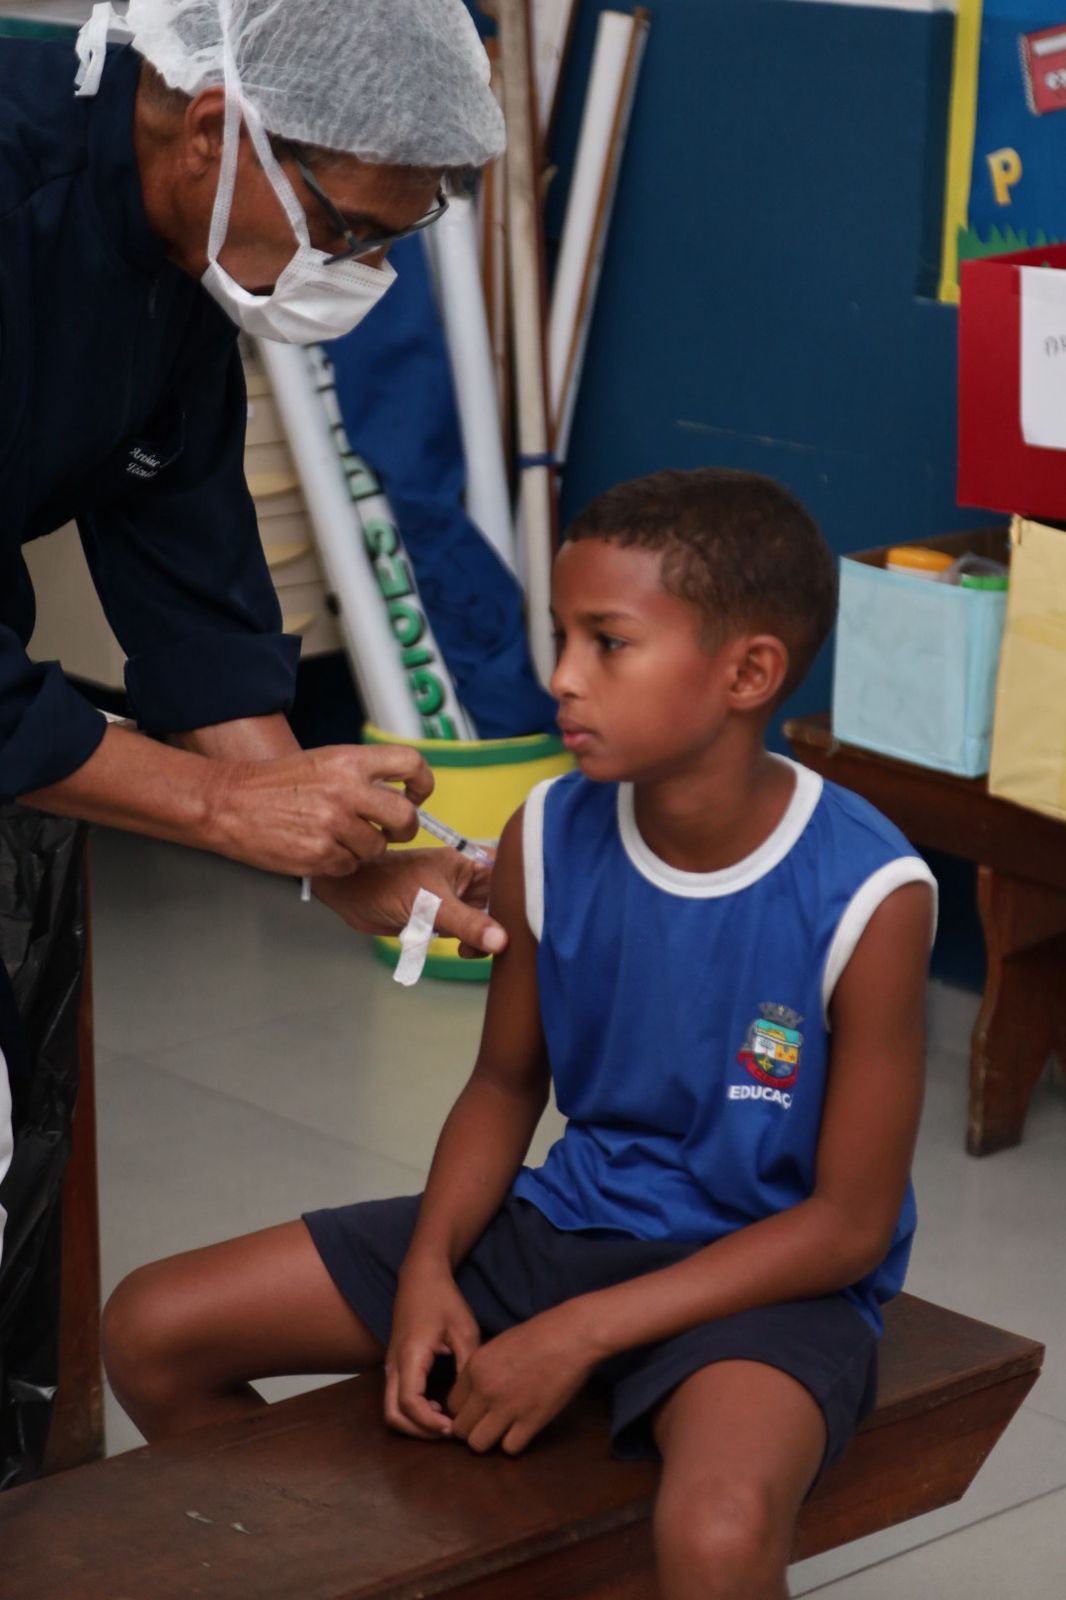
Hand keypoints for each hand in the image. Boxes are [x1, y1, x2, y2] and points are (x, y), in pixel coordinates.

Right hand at [203, 743, 430, 874]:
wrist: (229, 802)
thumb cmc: (272, 783)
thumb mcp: (322, 762)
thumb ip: (360, 775)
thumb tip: (398, 794)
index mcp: (349, 761)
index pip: (411, 764)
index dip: (422, 783)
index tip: (417, 795)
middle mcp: (346, 791)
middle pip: (406, 817)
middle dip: (403, 829)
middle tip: (390, 830)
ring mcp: (333, 825)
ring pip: (378, 847)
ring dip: (365, 848)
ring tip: (338, 836)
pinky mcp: (320, 854)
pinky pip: (350, 865)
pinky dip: (339, 862)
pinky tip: (320, 847)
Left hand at [313, 847, 506, 956]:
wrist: (352, 897)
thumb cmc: (389, 886)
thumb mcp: (433, 905)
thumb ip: (469, 924)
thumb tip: (502, 942)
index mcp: (469, 863)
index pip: (511, 875)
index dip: (523, 895)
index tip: (529, 919)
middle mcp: (468, 880)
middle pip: (502, 903)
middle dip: (504, 924)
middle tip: (498, 945)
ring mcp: (457, 900)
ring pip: (487, 921)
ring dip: (485, 938)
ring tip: (469, 949)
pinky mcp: (445, 918)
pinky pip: (469, 932)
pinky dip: (471, 944)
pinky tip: (462, 950)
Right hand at [385, 1262, 481, 1439]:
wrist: (421, 1277)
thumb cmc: (443, 1300)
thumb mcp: (464, 1329)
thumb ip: (468, 1363)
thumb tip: (474, 1398)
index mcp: (410, 1356)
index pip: (410, 1404)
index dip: (430, 1424)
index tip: (454, 1428)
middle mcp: (394, 1365)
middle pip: (392, 1415)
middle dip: (419, 1432)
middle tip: (449, 1432)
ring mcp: (390, 1366)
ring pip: (391, 1410)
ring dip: (414, 1424)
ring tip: (444, 1423)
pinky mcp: (394, 1365)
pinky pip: (395, 1398)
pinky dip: (412, 1412)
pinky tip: (437, 1408)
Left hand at [446, 1304, 595, 1455]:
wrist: (573, 1335)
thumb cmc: (540, 1333)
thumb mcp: (500, 1344)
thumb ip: (483, 1369)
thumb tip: (475, 1391)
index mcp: (475, 1366)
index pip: (453, 1403)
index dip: (465, 1409)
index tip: (479, 1409)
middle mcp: (485, 1389)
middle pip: (461, 1428)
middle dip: (473, 1428)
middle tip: (490, 1423)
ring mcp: (507, 1407)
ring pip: (478, 1444)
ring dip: (490, 1440)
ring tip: (504, 1430)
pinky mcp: (531, 1420)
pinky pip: (510, 1448)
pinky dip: (515, 1442)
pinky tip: (524, 1429)